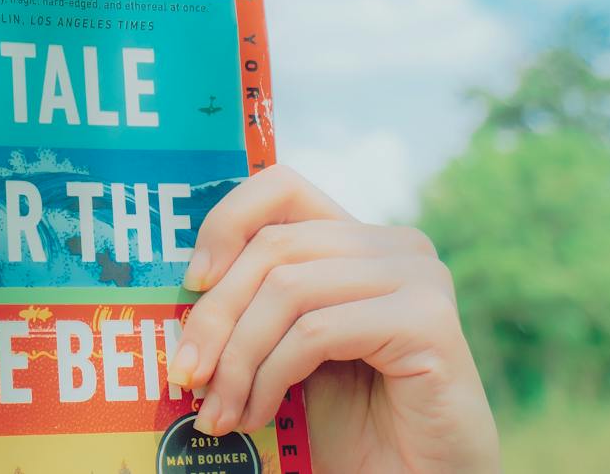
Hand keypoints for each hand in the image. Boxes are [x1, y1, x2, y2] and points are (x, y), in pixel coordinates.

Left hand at [168, 165, 498, 472]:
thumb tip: (183, 285)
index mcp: (360, 240)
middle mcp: (397, 246)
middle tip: (185, 373)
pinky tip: (258, 414)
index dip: (226, 223)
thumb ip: (256, 301)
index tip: (191, 281)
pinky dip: (271, 376)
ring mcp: (419, 278)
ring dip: (238, 358)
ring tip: (217, 409)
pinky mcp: (426, 321)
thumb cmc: (351, 421)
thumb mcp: (290, 345)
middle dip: (215, 315)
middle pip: (273, 248)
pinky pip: (316, 332)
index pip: (282, 187)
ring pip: (287, 290)